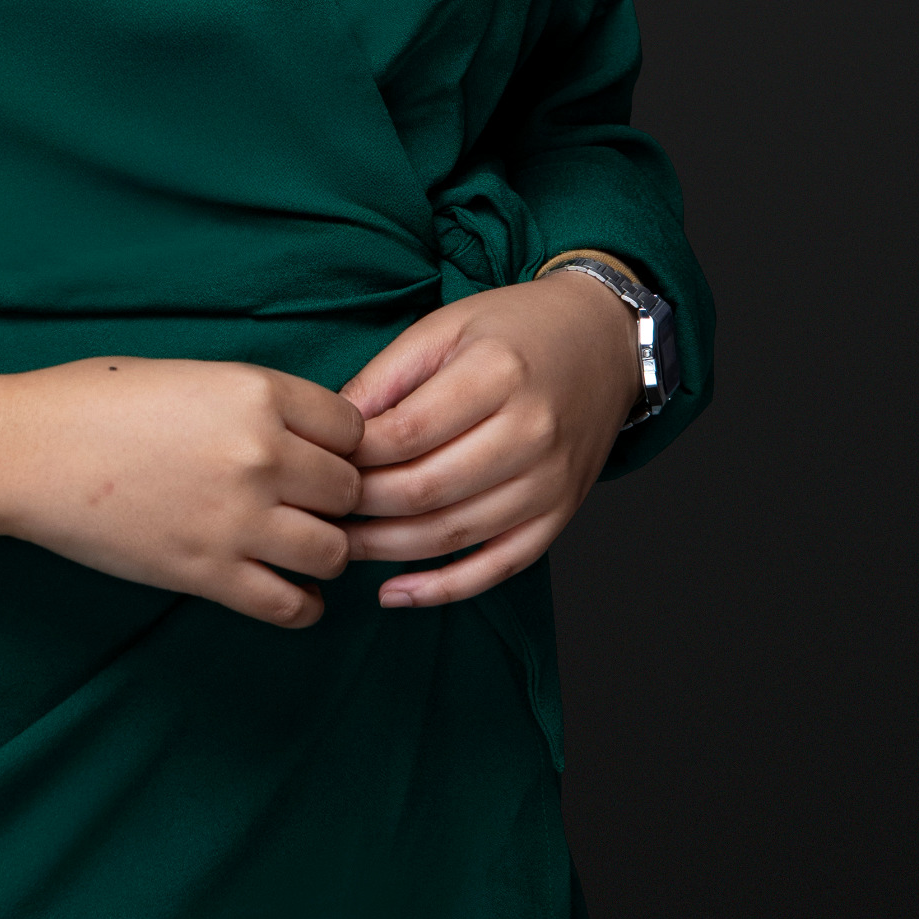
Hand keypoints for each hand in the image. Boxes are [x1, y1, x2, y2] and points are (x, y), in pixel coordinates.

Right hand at [0, 356, 363, 628]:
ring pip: (332, 551)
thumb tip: (307, 438)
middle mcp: (259, 454)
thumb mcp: (191, 375)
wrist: (27, 451)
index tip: (322, 454)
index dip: (343, 443)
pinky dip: (302, 604)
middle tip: (311, 502)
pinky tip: (292, 592)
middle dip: (337, 497)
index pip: (351, 427)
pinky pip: (289, 604)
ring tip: (300, 545)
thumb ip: (255, 403)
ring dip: (323, 549)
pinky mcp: (208, 573)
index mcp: (256, 392)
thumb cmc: (97, 400)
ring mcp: (237, 519)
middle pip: (350, 489)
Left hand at [338, 271, 642, 607]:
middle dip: (360, 507)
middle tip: (315, 509)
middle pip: (425, 489)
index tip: (316, 462)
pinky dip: (444, 588)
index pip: (407, 432)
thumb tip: (332, 427)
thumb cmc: (515, 330)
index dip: (353, 456)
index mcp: (497, 374)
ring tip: (338, 546)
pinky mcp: (559, 516)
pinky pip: (498, 566)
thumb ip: (387, 376)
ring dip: (387, 550)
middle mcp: (531, 432)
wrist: (603, 343)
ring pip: (453, 533)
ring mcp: (550, 481)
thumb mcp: (445, 327)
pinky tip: (395, 592)